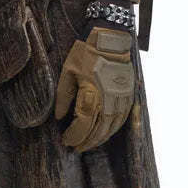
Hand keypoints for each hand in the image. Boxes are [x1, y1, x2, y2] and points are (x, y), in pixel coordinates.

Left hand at [54, 26, 135, 151]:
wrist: (111, 39)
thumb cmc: (86, 53)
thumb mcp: (67, 73)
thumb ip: (63, 97)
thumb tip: (59, 117)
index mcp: (90, 96)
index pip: (82, 127)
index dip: (73, 137)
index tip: (65, 141)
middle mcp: (107, 102)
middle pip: (97, 131)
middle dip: (85, 142)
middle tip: (75, 147)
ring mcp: (120, 100)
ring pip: (110, 129)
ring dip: (99, 139)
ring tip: (88, 144)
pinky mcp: (127, 96)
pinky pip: (121, 120)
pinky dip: (112, 130)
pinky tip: (104, 133)